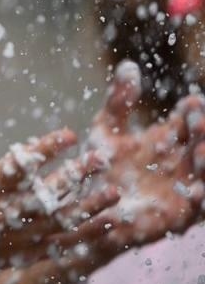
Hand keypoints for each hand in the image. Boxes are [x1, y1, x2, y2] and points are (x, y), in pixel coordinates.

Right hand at [0, 76, 116, 277]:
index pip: (18, 166)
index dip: (45, 150)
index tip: (70, 134)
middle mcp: (1, 214)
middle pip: (45, 194)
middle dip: (75, 176)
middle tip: (101, 158)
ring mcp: (16, 237)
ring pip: (59, 222)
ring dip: (88, 207)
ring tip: (114, 190)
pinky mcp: (26, 254)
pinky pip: (62, 246)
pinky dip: (86, 236)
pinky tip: (109, 222)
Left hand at [81, 60, 204, 256]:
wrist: (90, 209)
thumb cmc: (100, 167)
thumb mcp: (107, 130)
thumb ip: (119, 102)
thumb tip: (130, 66)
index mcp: (167, 139)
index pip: (187, 121)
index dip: (192, 112)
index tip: (191, 102)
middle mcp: (180, 162)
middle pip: (200, 145)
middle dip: (202, 134)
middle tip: (199, 122)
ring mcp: (183, 188)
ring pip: (204, 175)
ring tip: (201, 151)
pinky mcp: (179, 216)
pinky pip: (199, 210)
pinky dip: (201, 200)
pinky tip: (196, 191)